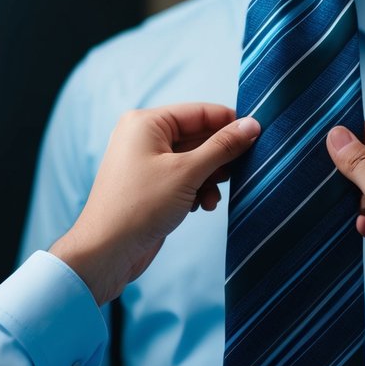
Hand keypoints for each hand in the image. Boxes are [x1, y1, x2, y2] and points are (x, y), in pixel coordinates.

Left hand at [51, 104, 260, 303]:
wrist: (105, 253)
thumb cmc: (139, 207)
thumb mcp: (188, 173)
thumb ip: (223, 147)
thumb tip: (252, 125)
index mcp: (147, 123)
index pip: (200, 112)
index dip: (230, 123)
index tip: (258, 135)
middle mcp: (144, 138)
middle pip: (198, 136)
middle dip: (220, 157)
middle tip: (243, 170)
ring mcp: (146, 163)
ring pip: (194, 160)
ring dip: (211, 178)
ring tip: (214, 196)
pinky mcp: (151, 186)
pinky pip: (184, 178)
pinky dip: (198, 189)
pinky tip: (203, 205)